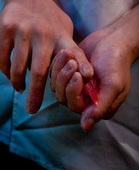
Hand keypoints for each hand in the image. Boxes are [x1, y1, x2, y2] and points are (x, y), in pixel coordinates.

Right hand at [0, 0, 92, 113]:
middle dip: (35, 94)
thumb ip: (68, 50)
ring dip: (17, 83)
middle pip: (38, 71)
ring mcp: (22, 30)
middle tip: (32, 109)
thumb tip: (79, 77)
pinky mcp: (5, 29)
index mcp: (60, 34)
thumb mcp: (64, 28)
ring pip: (17, 68)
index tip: (78, 89)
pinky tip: (10, 75)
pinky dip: (5, 71)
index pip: (72, 56)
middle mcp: (42, 33)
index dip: (78, 70)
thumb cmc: (48, 16)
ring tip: (20, 88)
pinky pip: (3, 58)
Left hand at [50, 5, 138, 130]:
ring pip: (55, 87)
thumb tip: (85, 127)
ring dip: (61, 70)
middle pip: (63, 97)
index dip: (73, 91)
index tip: (77, 75)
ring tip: (69, 54)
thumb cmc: (116, 63)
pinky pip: (53, 75)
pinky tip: (65, 52)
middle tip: (72, 63)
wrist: (113, 41)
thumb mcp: (113, 85)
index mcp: (96, 106)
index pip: (76, 106)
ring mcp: (73, 88)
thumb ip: (100, 106)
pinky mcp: (65, 76)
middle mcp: (83, 100)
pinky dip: (57, 64)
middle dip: (65, 79)